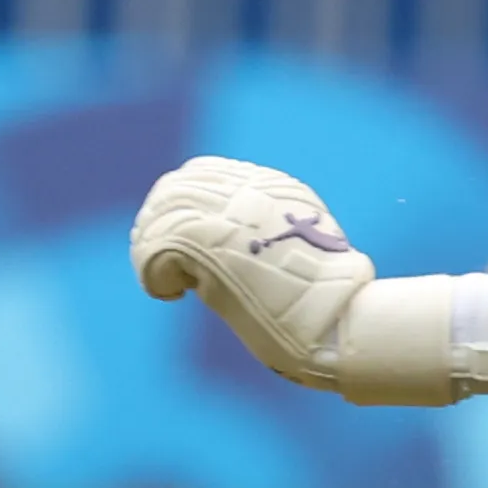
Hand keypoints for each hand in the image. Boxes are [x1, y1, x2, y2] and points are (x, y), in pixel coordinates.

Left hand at [133, 155, 379, 392]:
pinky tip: (171, 294)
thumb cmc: (328, 297)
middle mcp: (243, 189)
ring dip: (152, 250)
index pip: (201, 172)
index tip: (180, 235)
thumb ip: (268, 230)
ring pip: (159, 217)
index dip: (182, 202)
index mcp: (268, 185)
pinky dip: (153, 275)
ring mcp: (222, 213)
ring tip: (166, 281)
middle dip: (158, 223)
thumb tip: (229, 243)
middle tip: (161, 259)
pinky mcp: (203, 242)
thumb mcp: (304, 244)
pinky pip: (153, 248)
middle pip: (172, 189)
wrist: (335, 316)